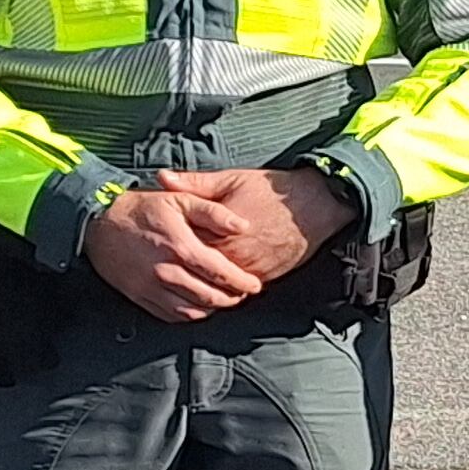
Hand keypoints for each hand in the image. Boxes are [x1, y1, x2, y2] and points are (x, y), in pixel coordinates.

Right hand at [81, 185, 265, 320]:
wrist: (99, 220)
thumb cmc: (141, 208)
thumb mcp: (180, 199)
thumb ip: (214, 213)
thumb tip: (243, 226)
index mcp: (181, 247)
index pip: (221, 274)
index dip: (242, 282)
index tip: (254, 284)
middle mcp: (166, 271)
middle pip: (210, 297)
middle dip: (232, 299)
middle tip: (242, 294)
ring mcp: (151, 287)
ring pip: (191, 311)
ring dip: (212, 309)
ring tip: (223, 300)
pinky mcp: (139, 296)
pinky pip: (170, 315)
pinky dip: (189, 315)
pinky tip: (198, 306)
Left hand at [158, 166, 355, 288]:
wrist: (315, 207)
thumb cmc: (272, 191)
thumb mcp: (231, 180)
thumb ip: (194, 183)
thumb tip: (162, 179)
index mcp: (220, 232)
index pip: (183, 245)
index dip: (166, 244)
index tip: (153, 242)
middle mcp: (233, 256)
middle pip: (195, 270)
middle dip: (178, 266)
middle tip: (159, 264)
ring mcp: (249, 270)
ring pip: (214, 285)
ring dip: (199, 281)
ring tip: (181, 275)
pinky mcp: (263, 277)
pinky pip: (235, 290)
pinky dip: (220, 287)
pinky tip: (208, 282)